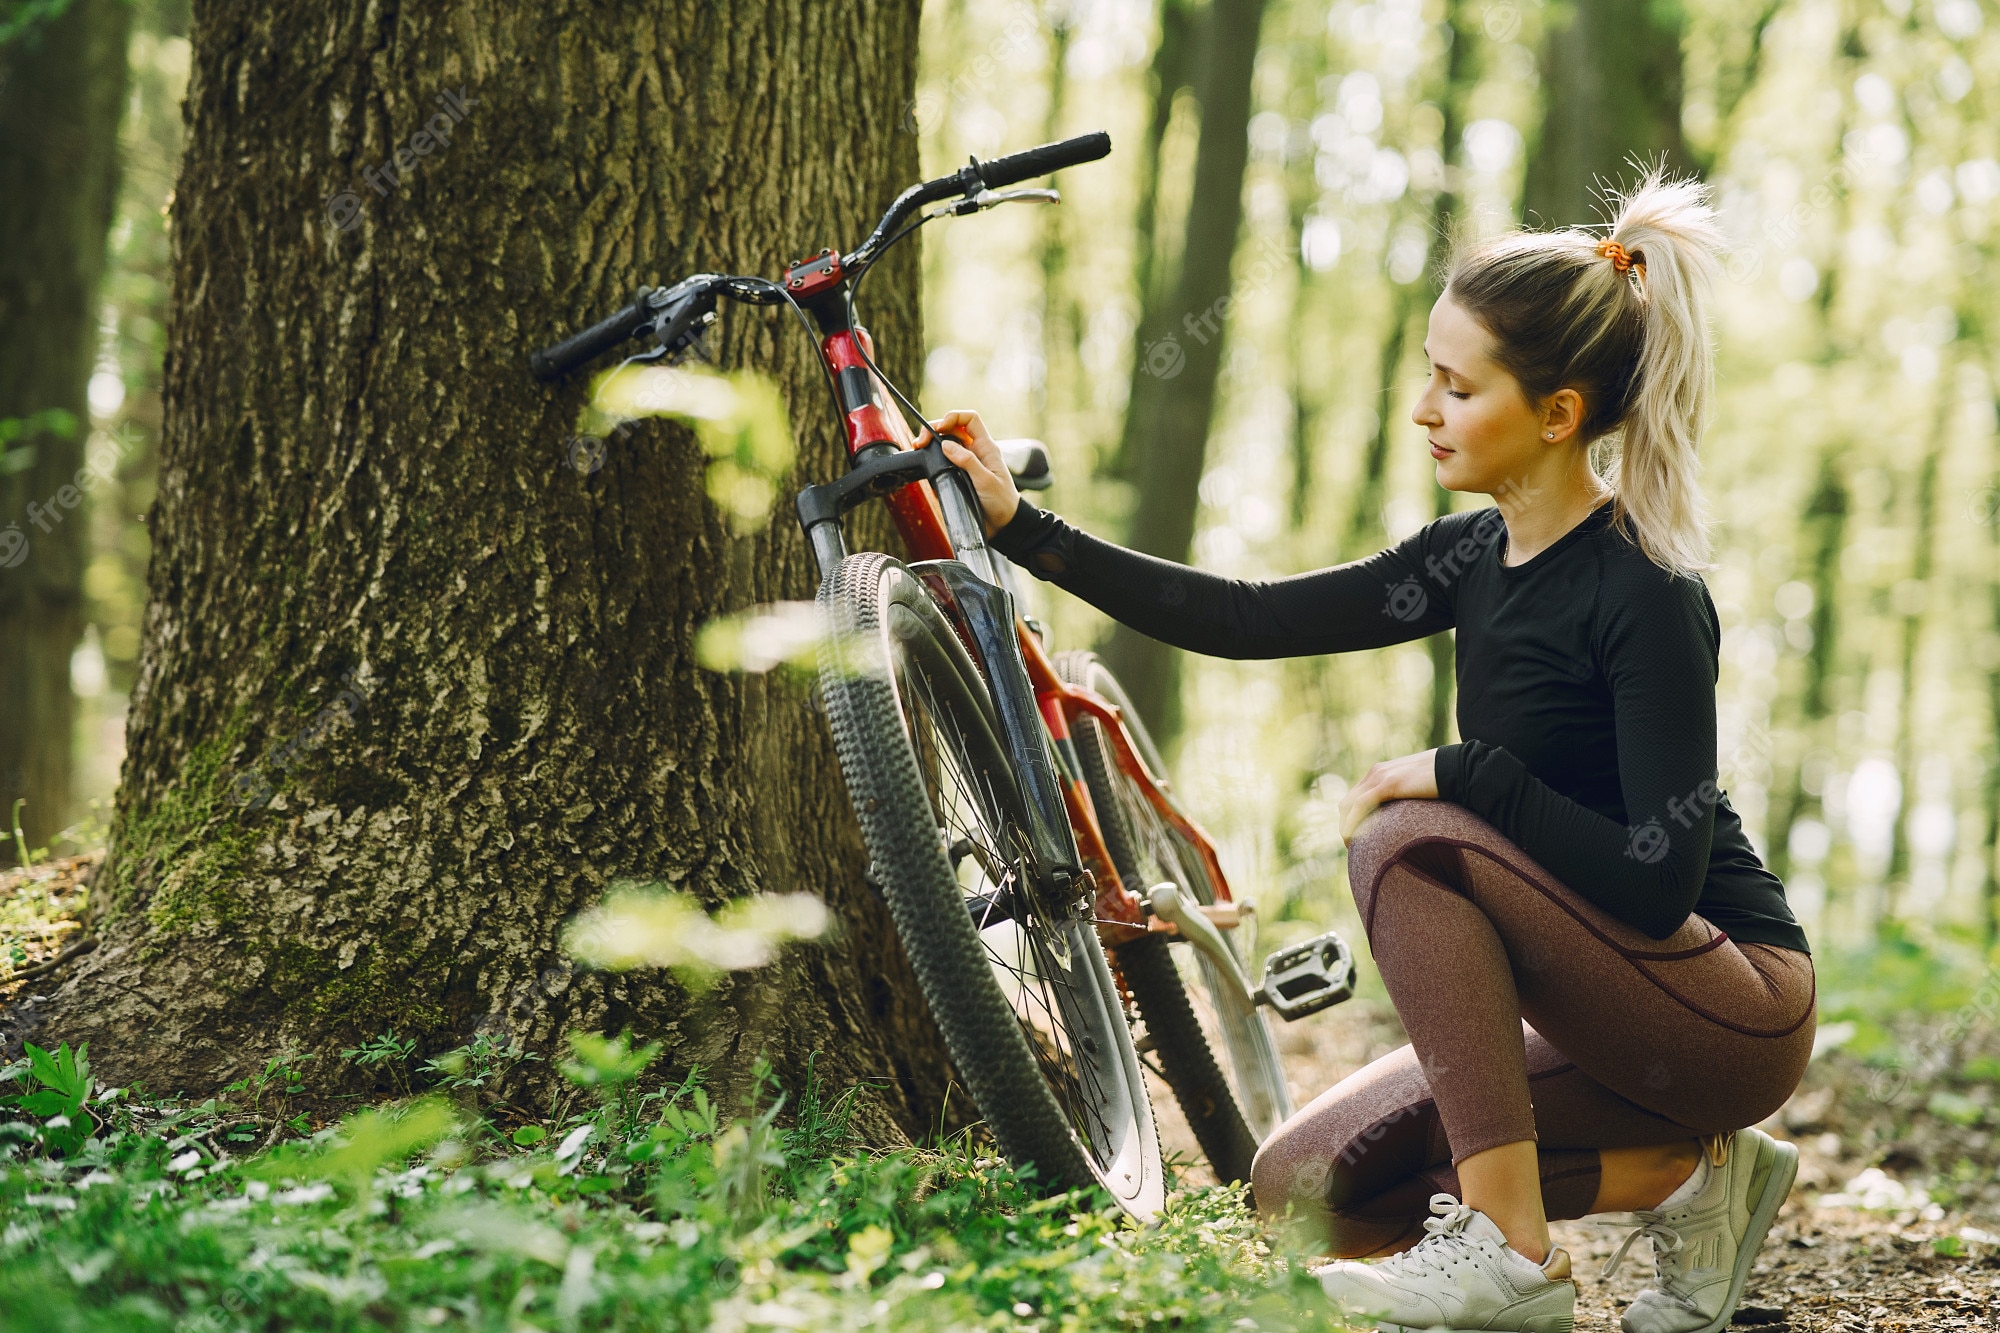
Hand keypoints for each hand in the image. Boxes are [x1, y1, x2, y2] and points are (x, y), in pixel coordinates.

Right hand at [925, 409, 1020, 537]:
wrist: (1004, 525)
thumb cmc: (1002, 502)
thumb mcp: (986, 481)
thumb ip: (967, 462)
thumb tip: (946, 445)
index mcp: (985, 447)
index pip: (970, 419)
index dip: (953, 417)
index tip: (939, 428)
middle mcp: (975, 452)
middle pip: (952, 429)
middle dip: (935, 430)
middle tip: (921, 442)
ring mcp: (966, 464)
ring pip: (946, 445)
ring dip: (931, 445)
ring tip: (919, 449)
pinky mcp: (958, 477)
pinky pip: (943, 464)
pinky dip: (933, 462)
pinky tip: (927, 467)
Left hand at [1339, 749, 1438, 844]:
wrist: (1458, 769)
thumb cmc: (1445, 782)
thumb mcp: (1419, 789)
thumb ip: (1408, 799)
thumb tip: (1411, 820)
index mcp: (1382, 773)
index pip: (1356, 797)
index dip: (1352, 818)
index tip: (1356, 837)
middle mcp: (1376, 773)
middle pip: (1347, 802)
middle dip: (1345, 824)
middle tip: (1352, 846)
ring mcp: (1380, 776)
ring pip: (1349, 805)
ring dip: (1346, 827)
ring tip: (1351, 847)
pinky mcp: (1387, 784)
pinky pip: (1361, 806)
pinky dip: (1353, 822)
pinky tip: (1354, 838)